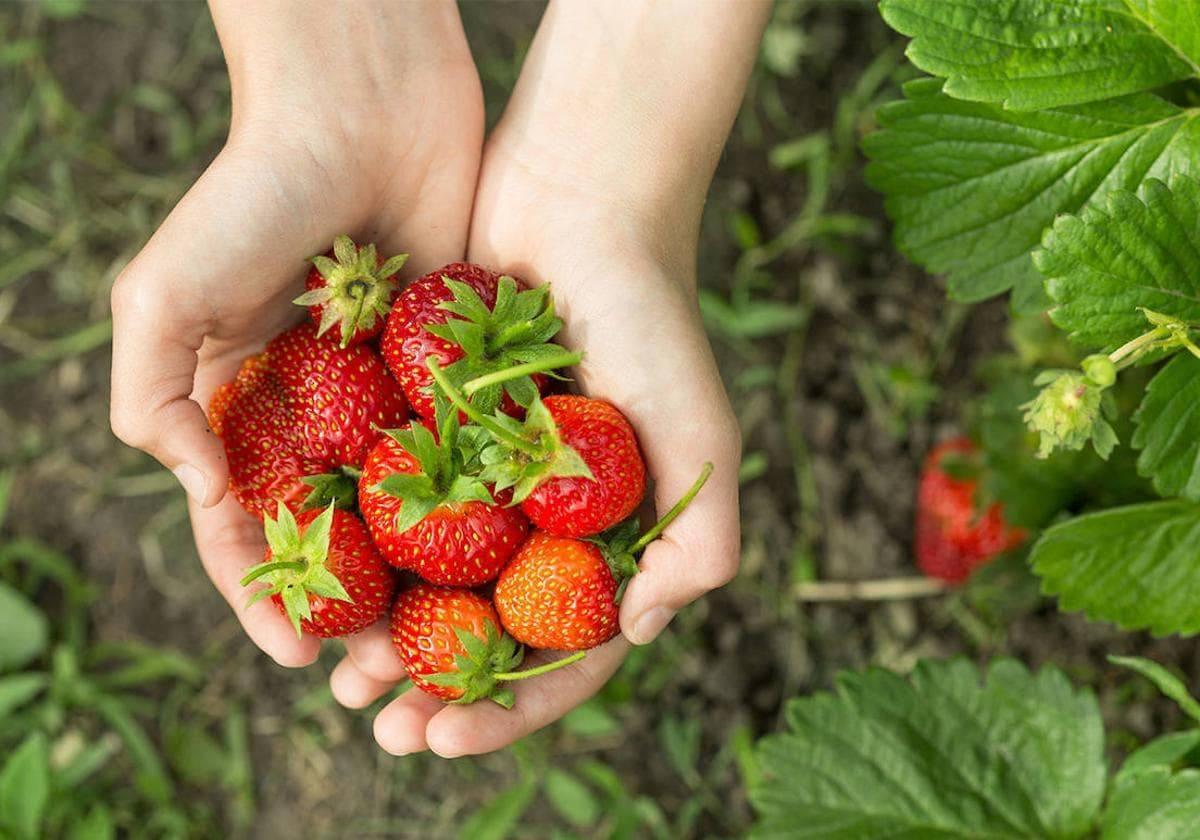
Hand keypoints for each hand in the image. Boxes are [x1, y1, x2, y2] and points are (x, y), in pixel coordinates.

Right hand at [109, 1, 483, 666]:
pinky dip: (475, 513)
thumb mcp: (165, 293)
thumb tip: (202, 495)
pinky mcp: (454, 375)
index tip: (298, 653)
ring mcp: (388, 399)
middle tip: (380, 672)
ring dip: (418, 582)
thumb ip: (155, 397)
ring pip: (406, 514)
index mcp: (241, 408)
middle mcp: (316, 414)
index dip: (264, 596)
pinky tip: (498, 567)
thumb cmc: (253, 193)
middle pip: (333, 538)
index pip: (246, 528)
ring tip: (439, 642)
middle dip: (350, 608)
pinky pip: (465, 457)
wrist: (366, 107)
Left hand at [329, 120, 743, 757]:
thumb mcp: (698, 431)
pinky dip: (361, 554)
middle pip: (491, 632)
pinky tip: (316, 587)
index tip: (443, 741)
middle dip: (438, 693)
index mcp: (617, 534)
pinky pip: (394, 507)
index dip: (512, 709)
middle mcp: (553, 518)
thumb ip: (700, 540)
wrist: (577, 199)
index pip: (568, 651)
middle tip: (377, 729)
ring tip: (338, 681)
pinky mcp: (439, 432)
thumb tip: (636, 635)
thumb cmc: (650, 314)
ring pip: (434, 583)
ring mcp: (493, 478)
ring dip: (390, 640)